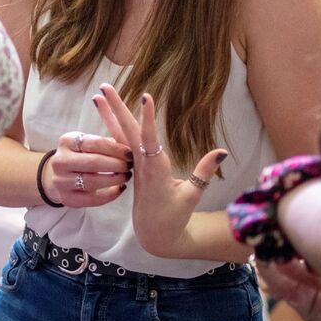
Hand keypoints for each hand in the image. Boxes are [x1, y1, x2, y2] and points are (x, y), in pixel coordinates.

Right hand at [41, 130, 132, 208]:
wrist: (61, 175)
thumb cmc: (82, 156)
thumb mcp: (88, 144)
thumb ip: (107, 143)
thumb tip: (130, 147)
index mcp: (66, 142)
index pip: (94, 143)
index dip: (115, 149)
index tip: (130, 153)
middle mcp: (60, 161)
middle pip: (93, 163)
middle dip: (116, 164)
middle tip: (130, 165)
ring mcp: (61, 181)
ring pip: (93, 182)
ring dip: (115, 179)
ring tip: (126, 176)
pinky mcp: (68, 199)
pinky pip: (93, 199)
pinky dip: (110, 195)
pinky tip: (120, 188)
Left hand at [92, 84, 227, 258]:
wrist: (154, 234)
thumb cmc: (174, 216)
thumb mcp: (193, 196)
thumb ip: (204, 172)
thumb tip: (222, 151)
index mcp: (155, 171)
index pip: (150, 140)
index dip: (149, 119)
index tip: (146, 97)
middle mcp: (140, 164)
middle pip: (127, 131)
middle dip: (117, 108)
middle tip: (104, 86)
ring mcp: (134, 164)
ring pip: (119, 134)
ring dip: (109, 114)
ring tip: (97, 94)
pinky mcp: (132, 166)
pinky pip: (120, 143)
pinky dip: (112, 127)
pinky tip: (106, 114)